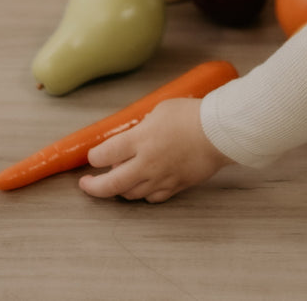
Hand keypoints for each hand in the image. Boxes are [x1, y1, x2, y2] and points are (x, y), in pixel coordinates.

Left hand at [78, 98, 231, 202]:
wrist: (219, 132)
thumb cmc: (192, 115)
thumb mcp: (161, 109)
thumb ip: (143, 125)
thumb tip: (134, 135)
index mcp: (140, 140)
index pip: (104, 154)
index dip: (94, 157)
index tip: (92, 156)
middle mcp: (146, 163)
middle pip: (111, 184)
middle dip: (93, 187)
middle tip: (87, 184)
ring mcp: (160, 178)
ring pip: (130, 194)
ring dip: (119, 189)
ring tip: (117, 181)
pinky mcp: (175, 186)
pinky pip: (152, 197)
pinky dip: (143, 194)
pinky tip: (142, 187)